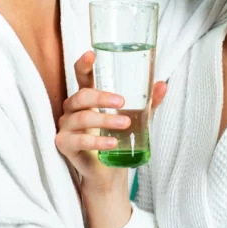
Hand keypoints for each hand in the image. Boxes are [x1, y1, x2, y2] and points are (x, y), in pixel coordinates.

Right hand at [55, 51, 166, 192]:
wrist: (108, 173)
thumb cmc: (116, 138)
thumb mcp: (134, 118)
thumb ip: (147, 102)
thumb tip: (162, 85)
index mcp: (87, 97)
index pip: (81, 76)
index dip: (84, 64)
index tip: (91, 54)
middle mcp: (73, 109)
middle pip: (81, 95)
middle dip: (101, 97)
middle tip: (122, 102)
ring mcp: (66, 126)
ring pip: (81, 117)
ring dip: (104, 120)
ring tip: (124, 124)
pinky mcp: (64, 144)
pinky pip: (78, 140)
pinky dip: (96, 141)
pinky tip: (111, 143)